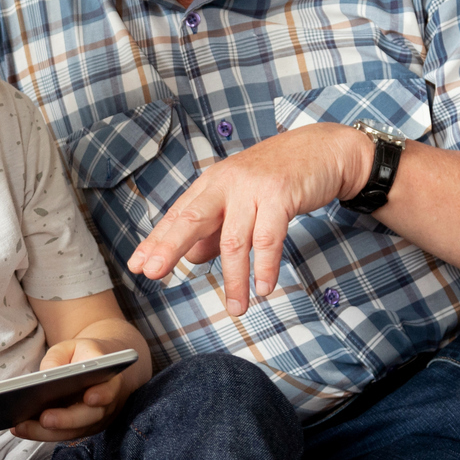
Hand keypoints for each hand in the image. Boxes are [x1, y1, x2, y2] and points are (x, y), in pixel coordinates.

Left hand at [11, 337, 153, 441]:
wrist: (100, 368)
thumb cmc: (84, 355)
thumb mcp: (71, 346)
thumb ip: (58, 356)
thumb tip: (45, 374)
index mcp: (109, 380)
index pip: (110, 389)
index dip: (102, 395)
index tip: (89, 397)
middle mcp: (106, 405)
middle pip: (89, 417)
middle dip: (66, 420)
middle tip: (44, 419)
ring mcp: (94, 421)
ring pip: (72, 432)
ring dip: (46, 432)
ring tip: (20, 427)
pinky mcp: (81, 429)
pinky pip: (62, 435)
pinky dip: (41, 433)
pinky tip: (20, 428)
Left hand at [124, 123, 371, 316]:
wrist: (323, 150)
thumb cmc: (278, 178)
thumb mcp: (240, 200)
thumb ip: (215, 228)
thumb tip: (192, 257)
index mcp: (212, 184)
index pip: (177, 215)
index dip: (156, 241)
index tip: (137, 265)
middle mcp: (226, 183)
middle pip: (192, 219)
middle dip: (169, 248)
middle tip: (152, 274)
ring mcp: (253, 187)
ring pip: (234, 239)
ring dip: (234, 279)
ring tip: (236, 309)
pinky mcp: (281, 193)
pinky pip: (269, 237)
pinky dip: (265, 266)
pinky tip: (263, 288)